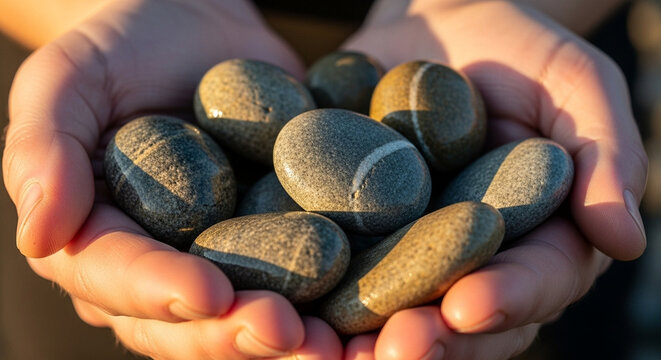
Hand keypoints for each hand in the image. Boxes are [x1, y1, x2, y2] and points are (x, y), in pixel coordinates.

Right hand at [3, 0, 341, 357]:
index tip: (208, 292)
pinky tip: (366, 318)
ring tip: (335, 349)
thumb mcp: (67, 78)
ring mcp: (215, 259)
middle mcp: (154, 266)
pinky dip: (329, 304)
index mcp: (94, 239)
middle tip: (289, 333)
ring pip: (241, 319)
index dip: (158, 291)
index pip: (118, 277)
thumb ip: (44, 148)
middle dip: (232, 333)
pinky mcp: (269, 243)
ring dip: (287, 341)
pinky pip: (294, 282)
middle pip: (184, 321)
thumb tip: (39, 236)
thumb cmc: (120, 48)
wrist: (194, 29)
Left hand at [341, 0, 645, 357]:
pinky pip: (335, 271)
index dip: (508, 299)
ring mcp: (410, 251)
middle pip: (461, 319)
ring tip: (336, 352)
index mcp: (538, 236)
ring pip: (394, 312)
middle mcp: (473, 259)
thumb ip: (605, 152)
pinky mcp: (354, 233)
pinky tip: (287, 306)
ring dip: (365, 340)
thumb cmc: (516, 50)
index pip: (535, 281)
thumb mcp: (573, 82)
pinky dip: (314, 296)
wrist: (433, 29)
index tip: (470, 306)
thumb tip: (624, 241)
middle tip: (396, 351)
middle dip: (431, 340)